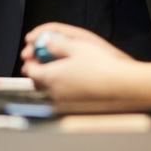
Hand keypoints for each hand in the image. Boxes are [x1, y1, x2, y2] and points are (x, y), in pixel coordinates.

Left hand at [20, 23, 145, 110]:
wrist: (120, 86)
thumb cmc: (100, 65)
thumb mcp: (76, 46)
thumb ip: (56, 44)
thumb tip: (46, 43)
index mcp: (50, 77)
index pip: (29, 70)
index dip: (30, 60)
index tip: (35, 53)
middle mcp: (54, 92)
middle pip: (37, 82)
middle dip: (39, 71)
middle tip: (46, 61)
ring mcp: (64, 102)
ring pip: (50, 90)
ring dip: (51, 80)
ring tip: (63, 69)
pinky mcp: (75, 108)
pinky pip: (62, 97)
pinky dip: (63, 89)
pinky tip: (76, 80)